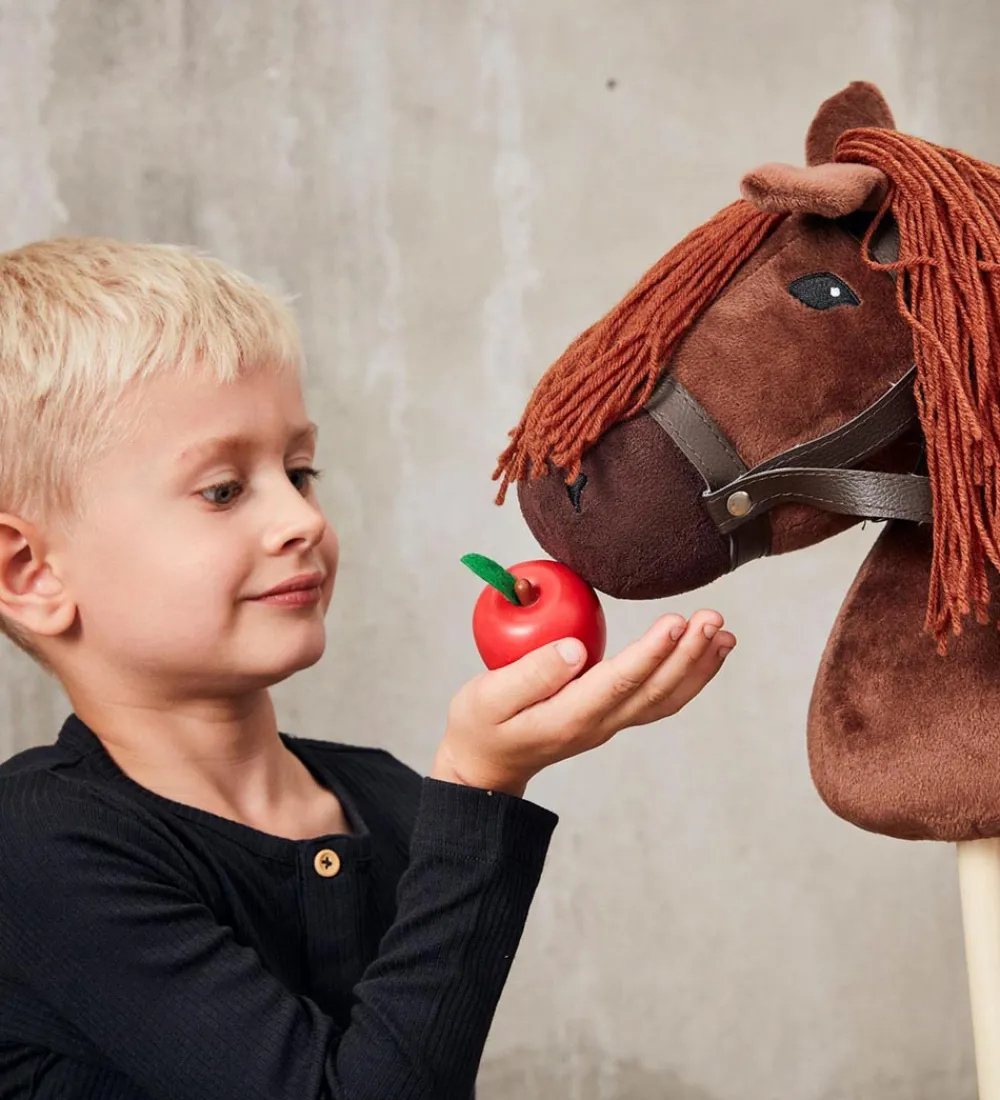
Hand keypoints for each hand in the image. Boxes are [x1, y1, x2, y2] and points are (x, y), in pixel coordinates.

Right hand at [432, 609, 734, 796]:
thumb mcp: (486, 697)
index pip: (620, 682)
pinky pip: (660, 699)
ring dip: (698, 665)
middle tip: (712, 617)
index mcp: (569, 717)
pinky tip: (705, 653)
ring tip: (723, 632)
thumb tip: (574, 649)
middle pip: (655, 690)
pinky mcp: (612, 718)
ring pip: (665, 698)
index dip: (652, 652)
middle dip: (689, 653)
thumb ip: (528, 674)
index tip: (676, 621)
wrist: (485, 766)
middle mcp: (598, 724)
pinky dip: (689, 677)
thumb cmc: (480, 724)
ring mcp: (609, 724)